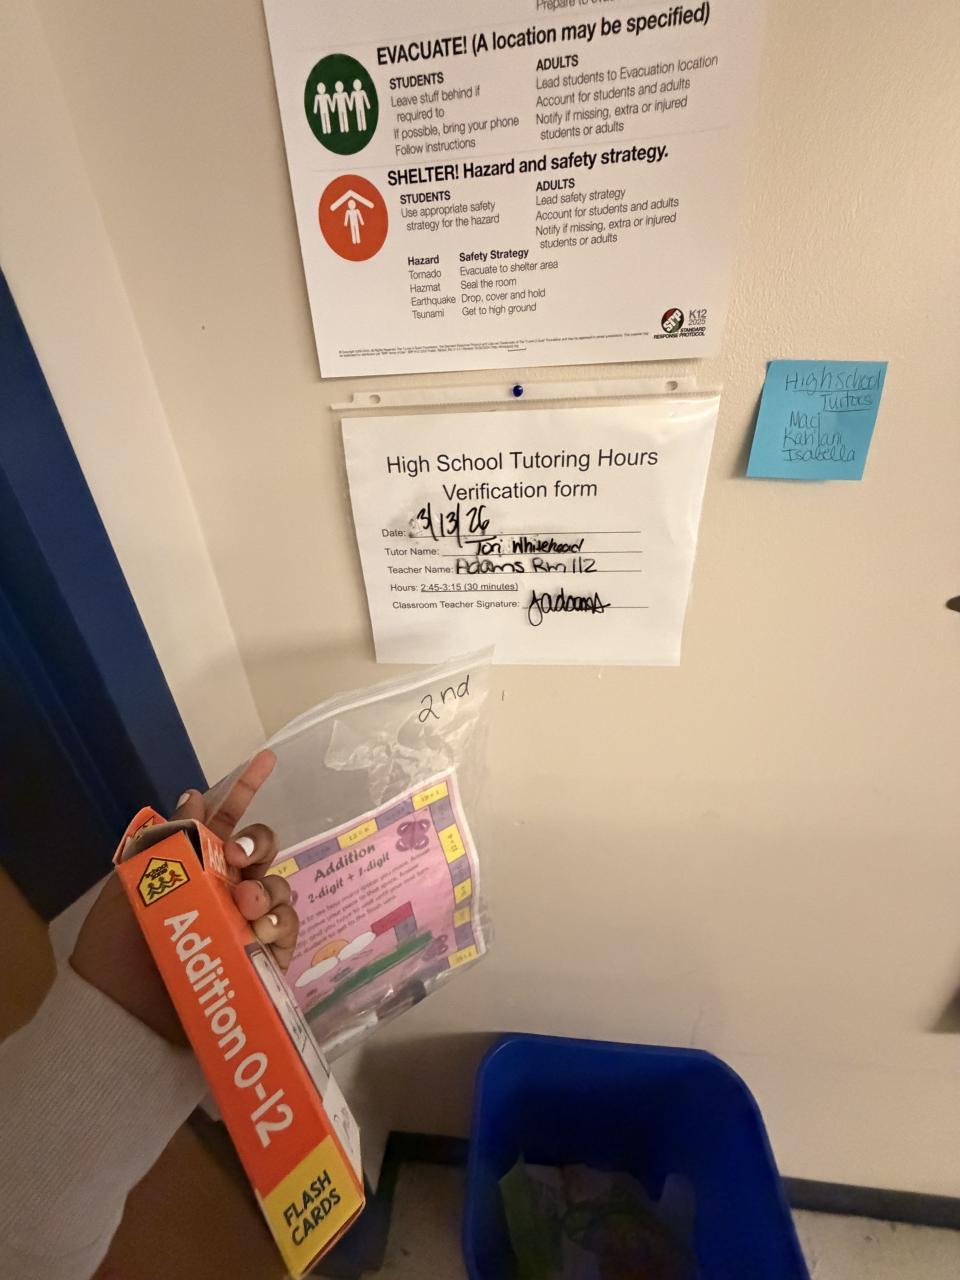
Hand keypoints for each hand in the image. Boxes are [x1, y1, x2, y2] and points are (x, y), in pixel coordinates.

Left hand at [70, 750, 297, 1044]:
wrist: (123, 1013)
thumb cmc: (120, 949)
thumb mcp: (135, 886)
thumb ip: (168, 841)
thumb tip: (193, 795)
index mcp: (198, 868)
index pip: (228, 820)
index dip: (246, 788)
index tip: (267, 759)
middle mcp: (228, 891)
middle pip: (264, 853)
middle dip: (260, 845)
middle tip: (239, 859)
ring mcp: (248, 925)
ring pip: (280, 890)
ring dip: (268, 890)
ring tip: (246, 906)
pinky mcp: (263, 960)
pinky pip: (287, 933)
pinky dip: (280, 925)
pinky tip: (261, 930)